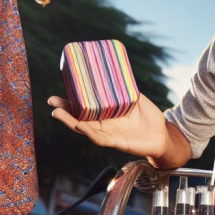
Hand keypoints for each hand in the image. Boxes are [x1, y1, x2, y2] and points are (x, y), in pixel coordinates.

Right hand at [48, 93, 168, 158]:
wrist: (163, 136)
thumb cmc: (150, 119)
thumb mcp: (139, 99)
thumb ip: (128, 88)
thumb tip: (119, 72)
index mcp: (107, 114)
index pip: (85, 107)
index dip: (71, 102)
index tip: (58, 93)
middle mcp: (104, 124)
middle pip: (79, 118)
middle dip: (64, 111)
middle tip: (51, 101)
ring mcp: (108, 134)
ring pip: (84, 129)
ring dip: (70, 122)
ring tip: (57, 113)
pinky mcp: (116, 142)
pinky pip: (99, 138)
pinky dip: (89, 132)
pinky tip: (80, 126)